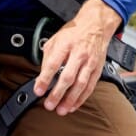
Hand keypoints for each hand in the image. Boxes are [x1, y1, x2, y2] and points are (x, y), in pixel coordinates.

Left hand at [33, 0, 117, 114]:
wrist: (96, 25)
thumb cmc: (74, 33)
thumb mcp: (55, 39)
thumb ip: (48, 57)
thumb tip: (42, 76)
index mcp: (65, 44)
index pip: (53, 64)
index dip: (45, 79)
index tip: (38, 90)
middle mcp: (79, 54)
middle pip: (67, 77)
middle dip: (57, 94)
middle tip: (49, 105)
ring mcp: (90, 62)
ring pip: (80, 84)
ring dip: (70, 100)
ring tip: (61, 110)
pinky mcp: (97, 69)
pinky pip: (90, 86)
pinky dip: (82, 98)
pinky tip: (74, 105)